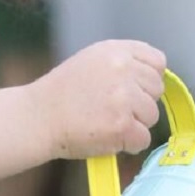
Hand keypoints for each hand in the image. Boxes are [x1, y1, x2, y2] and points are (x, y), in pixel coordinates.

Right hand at [32, 40, 166, 159]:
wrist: (37, 118)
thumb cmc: (61, 94)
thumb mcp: (91, 61)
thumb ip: (122, 63)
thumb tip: (152, 78)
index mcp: (116, 51)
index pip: (157, 62)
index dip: (147, 79)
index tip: (132, 90)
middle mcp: (123, 69)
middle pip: (156, 90)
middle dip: (140, 103)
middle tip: (111, 109)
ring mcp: (124, 98)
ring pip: (152, 116)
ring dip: (134, 124)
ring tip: (106, 123)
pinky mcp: (122, 125)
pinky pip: (143, 139)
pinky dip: (128, 144)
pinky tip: (107, 137)